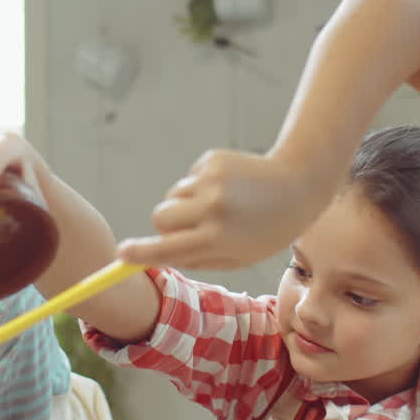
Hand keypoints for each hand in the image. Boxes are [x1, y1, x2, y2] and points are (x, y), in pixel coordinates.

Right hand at [117, 149, 334, 269]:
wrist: (299, 184)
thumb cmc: (267, 230)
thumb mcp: (237, 257)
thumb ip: (195, 258)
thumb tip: (151, 255)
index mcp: (219, 238)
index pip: (167, 248)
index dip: (140, 253)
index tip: (121, 255)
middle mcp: (212, 209)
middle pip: (160, 218)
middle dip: (164, 226)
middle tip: (186, 231)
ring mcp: (211, 182)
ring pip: (173, 198)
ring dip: (185, 205)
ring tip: (220, 208)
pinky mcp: (211, 161)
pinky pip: (188, 181)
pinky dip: (199, 187)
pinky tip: (228, 189)